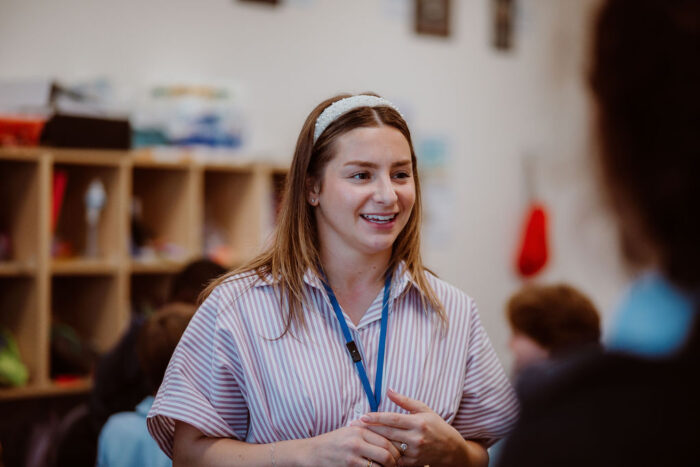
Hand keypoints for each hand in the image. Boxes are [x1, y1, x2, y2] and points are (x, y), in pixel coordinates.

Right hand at [304, 424, 400, 466]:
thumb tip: (391, 437)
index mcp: (360, 429)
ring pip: (380, 464)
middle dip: (396, 461)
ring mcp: (352, 455)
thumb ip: (368, 432)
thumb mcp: (350, 431)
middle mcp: (357, 441)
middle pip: (387, 452)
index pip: (387, 439)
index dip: (397, 449)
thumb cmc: (334, 442)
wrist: (312, 453)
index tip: (401, 455)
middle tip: (398, 465)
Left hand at [350, 388, 468, 466]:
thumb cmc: (437, 426)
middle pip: (387, 433)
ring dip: (373, 441)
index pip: (393, 419)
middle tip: (353, 425)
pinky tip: (371, 451)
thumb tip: (388, 389)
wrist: (452, 450)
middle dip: (369, 429)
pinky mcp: (414, 464)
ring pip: (389, 447)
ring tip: (359, 437)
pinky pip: (395, 460)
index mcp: (418, 422)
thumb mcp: (424, 410)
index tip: (362, 416)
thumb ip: (405, 401)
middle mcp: (416, 438)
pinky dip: (383, 455)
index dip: (376, 417)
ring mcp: (415, 452)